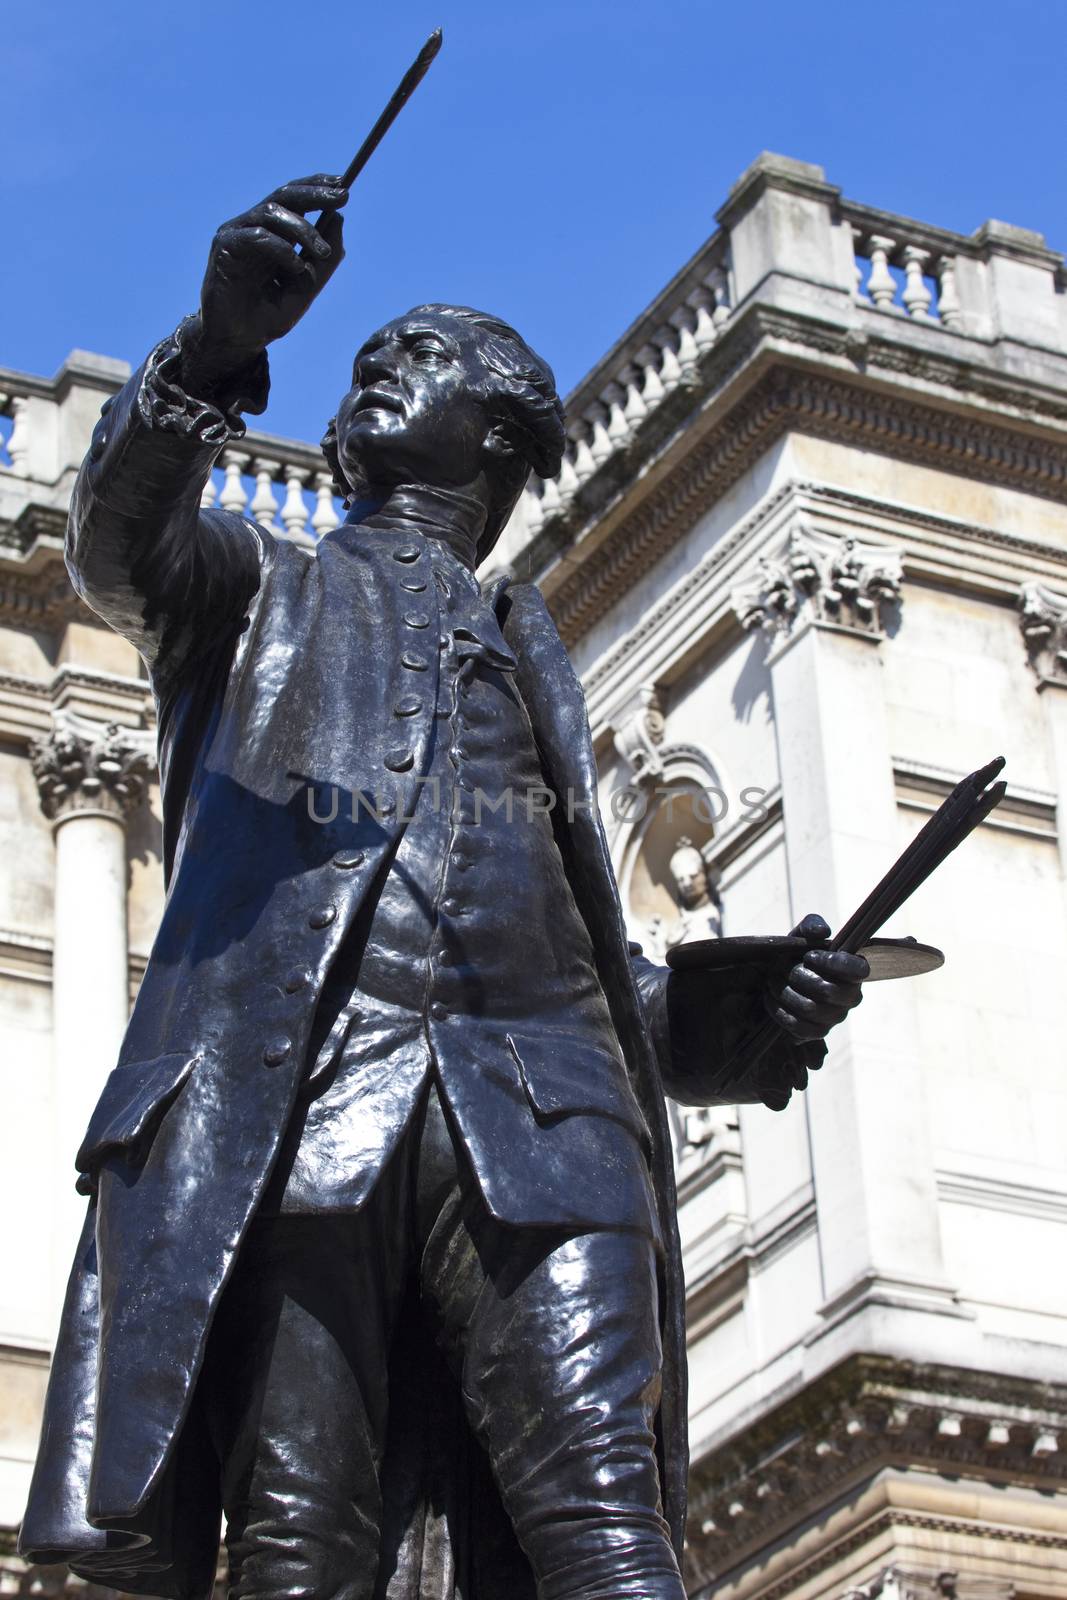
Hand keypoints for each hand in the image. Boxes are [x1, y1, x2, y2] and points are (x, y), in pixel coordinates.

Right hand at [184, 175, 348, 389]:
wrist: (238, 340)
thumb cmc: (267, 315)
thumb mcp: (305, 288)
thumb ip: (323, 262)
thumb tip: (339, 220)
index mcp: (272, 231)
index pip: (294, 199)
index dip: (317, 187)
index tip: (343, 185)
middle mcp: (253, 226)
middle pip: (284, 196)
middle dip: (315, 193)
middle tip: (341, 196)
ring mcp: (237, 234)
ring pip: (272, 212)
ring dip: (303, 229)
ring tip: (322, 251)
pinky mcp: (225, 248)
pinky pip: (257, 236)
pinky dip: (282, 249)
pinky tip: (296, 267)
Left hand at [764, 913, 867, 1069]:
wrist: (779, 977)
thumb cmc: (797, 953)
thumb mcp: (803, 934)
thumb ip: (812, 925)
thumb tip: (822, 932)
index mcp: (855, 971)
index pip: (857, 970)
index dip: (832, 963)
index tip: (809, 955)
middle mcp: (851, 997)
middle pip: (826, 990)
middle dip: (797, 976)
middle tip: (782, 966)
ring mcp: (835, 1017)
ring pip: (809, 1008)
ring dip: (784, 992)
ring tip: (773, 980)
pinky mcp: (817, 1032)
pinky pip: (798, 1026)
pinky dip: (779, 1010)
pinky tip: (771, 997)